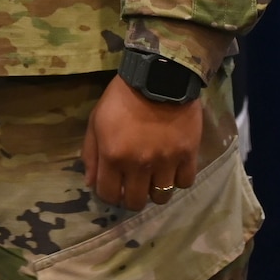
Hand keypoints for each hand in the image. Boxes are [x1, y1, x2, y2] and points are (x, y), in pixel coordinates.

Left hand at [81, 74, 201, 210]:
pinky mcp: (188, 155)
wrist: (158, 77)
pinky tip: (172, 168)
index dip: (109, 195)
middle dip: (131, 197)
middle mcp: (139, 164)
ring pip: (162, 197)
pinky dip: (178, 180)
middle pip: (136, 202)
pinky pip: (185, 183)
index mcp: (113, 155)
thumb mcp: (96, 121)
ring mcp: (166, 161)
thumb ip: (91, 154)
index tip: (113, 186)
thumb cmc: (121, 98)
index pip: (108, 195)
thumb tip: (91, 183)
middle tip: (134, 185)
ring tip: (153, 177)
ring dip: (155, 191)